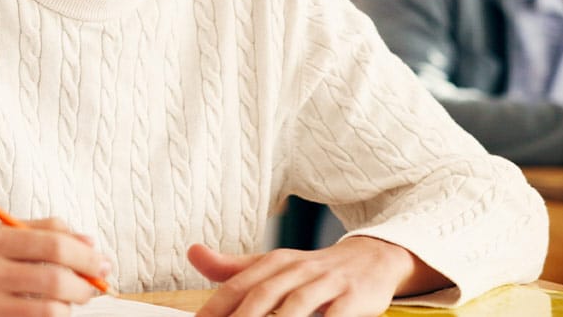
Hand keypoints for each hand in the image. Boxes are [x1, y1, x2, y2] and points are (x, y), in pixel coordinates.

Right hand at [0, 218, 110, 316]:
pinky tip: (49, 313)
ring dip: (70, 308)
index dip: (86, 255)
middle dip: (86, 285)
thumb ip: (39, 232)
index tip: (103, 261)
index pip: (53, 245)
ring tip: (72, 302)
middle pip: (55, 280)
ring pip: (48, 310)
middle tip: (95, 286)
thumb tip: (88, 241)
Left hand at [188, 236, 449, 316]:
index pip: (238, 285)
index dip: (217, 307)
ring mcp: (326, 282)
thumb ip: (233, 267)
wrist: (370, 258)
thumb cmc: (313, 270)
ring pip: (296, 305)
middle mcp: (298, 269)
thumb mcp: (273, 265)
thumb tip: (192, 253)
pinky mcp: (354, 297)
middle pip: (263, 294)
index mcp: (275, 262)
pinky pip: (335, 316)